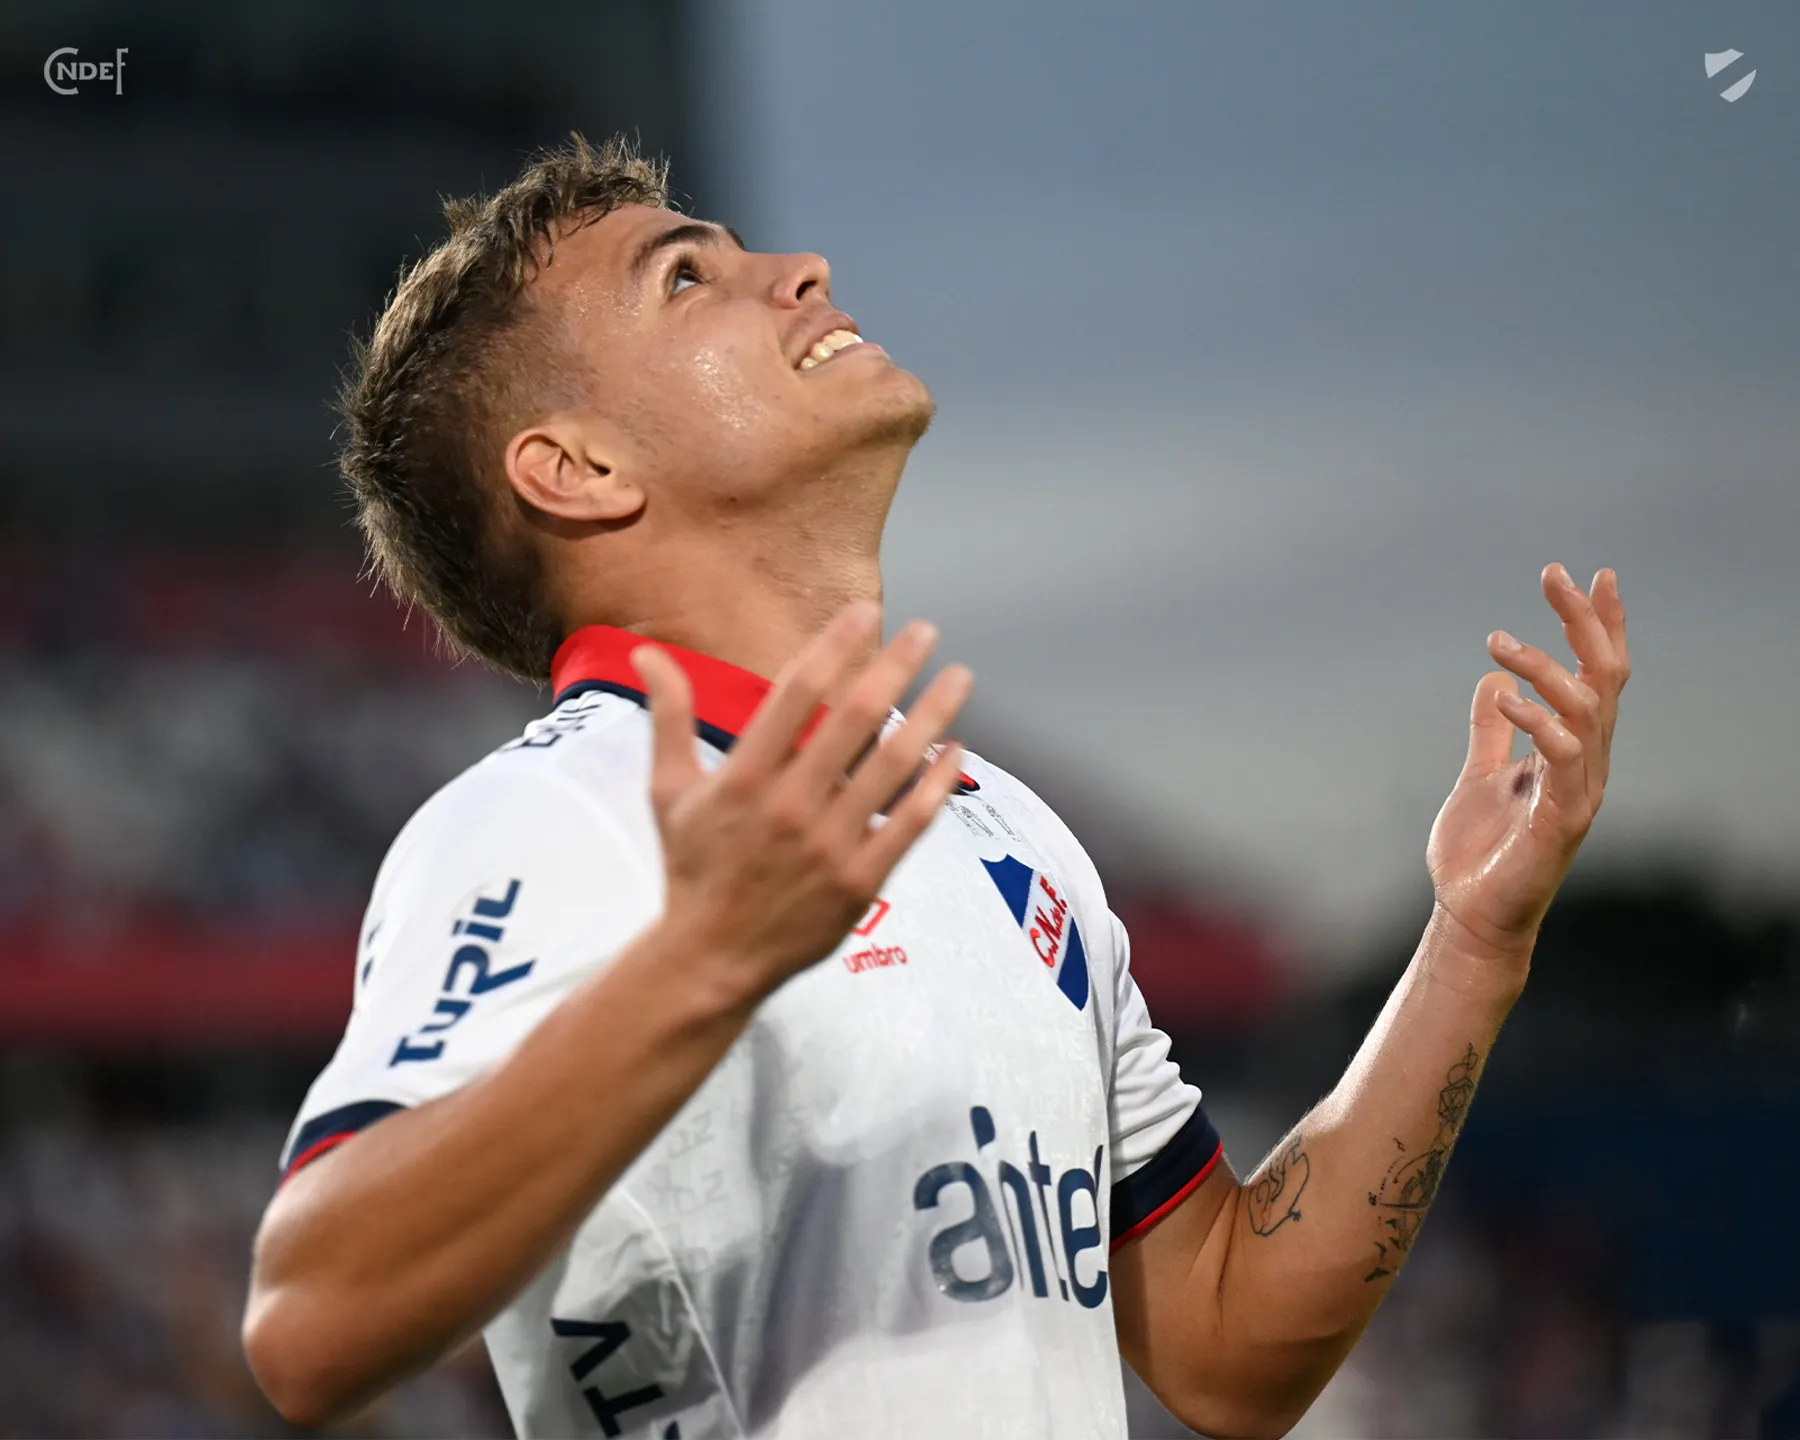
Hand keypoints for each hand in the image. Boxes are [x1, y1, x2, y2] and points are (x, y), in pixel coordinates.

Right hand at [631, 601, 972, 1000]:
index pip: (796, 695)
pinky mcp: (859, 880)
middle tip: (926, 630)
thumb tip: (646, 654)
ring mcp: (829, 844)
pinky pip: (909, 824)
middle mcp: (789, 804)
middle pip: (853, 720)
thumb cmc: (692, 866)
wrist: (711, 956)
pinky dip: (938, 785)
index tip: (866, 612)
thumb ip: (668, 717)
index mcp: (743, 776)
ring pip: (892, 767)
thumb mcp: (669, 790)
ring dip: (931, 716)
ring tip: (959, 678)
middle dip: (895, 667)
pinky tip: (958, 750)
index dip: (834, 647)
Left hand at [1427, 564, 1630, 963]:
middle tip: (1555, 575)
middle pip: (1603, 679)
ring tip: (1502, 643)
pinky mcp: (1563, 819)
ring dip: (1548, 668)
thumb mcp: (1479, 773)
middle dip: (1585, 623)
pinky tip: (1505, 696)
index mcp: (1571, 749)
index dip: (1597, 626)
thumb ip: (1490, 732)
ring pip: (1588, 711)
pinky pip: (1563, 757)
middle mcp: (1586, 764)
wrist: (1471, 913)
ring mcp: (1579, 791)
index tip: (1590, 575)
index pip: (1597, 676)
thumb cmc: (1481, 850)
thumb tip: (1492, 681)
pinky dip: (1537, 722)